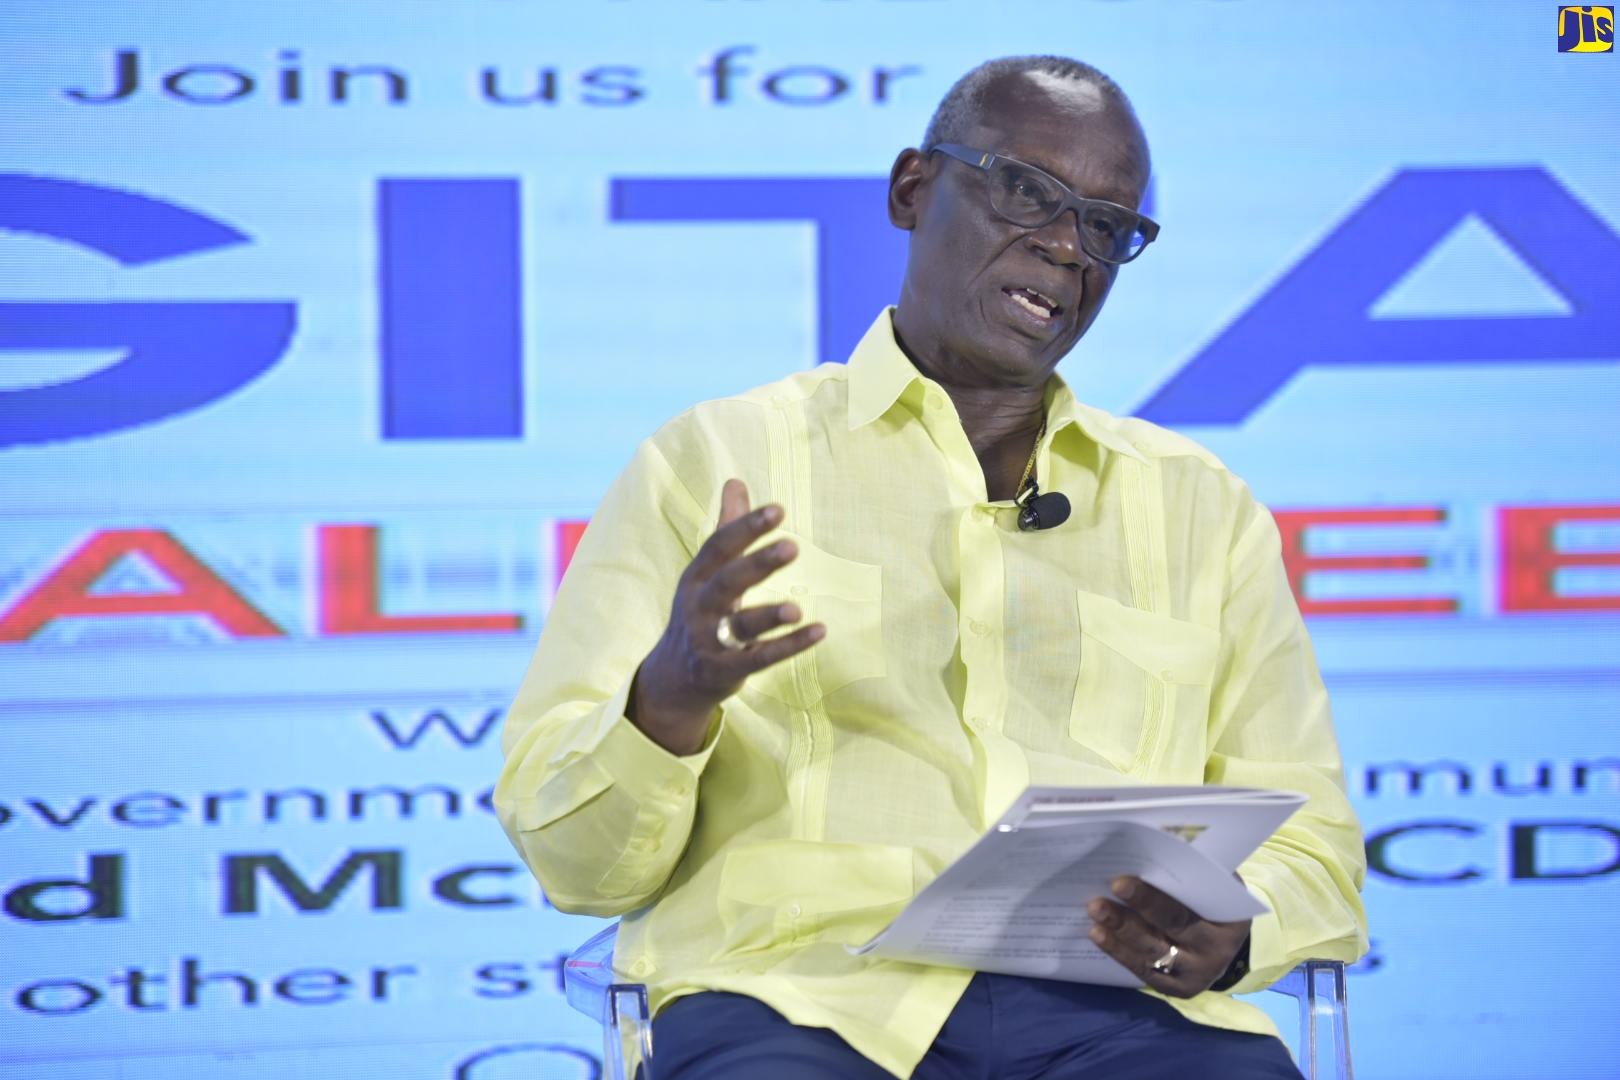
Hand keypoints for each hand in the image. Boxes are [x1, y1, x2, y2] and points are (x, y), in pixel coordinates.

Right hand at [629, 478, 825, 754]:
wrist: (673, 679)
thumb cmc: (701, 614)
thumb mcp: (707, 573)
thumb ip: (728, 529)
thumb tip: (735, 481)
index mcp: (697, 577)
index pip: (719, 546)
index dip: (746, 527)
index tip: (778, 510)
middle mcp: (699, 607)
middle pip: (727, 582)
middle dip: (757, 564)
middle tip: (792, 547)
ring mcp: (709, 641)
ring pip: (739, 625)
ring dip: (769, 616)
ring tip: (798, 608)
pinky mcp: (724, 671)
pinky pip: (758, 658)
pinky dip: (788, 646)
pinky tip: (819, 631)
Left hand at [1087, 877, 1250, 997]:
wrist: (1222, 943)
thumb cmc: (1211, 901)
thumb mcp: (1213, 885)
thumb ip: (1191, 870)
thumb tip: (1150, 844)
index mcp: (1231, 921)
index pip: (1189, 908)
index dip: (1153, 897)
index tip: (1121, 881)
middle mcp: (1216, 953)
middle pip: (1171, 928)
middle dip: (1135, 910)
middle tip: (1103, 894)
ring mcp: (1196, 975)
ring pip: (1153, 951)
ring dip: (1120, 930)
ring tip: (1095, 910)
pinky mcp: (1175, 988)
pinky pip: (1143, 970)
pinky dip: (1118, 951)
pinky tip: (1098, 933)